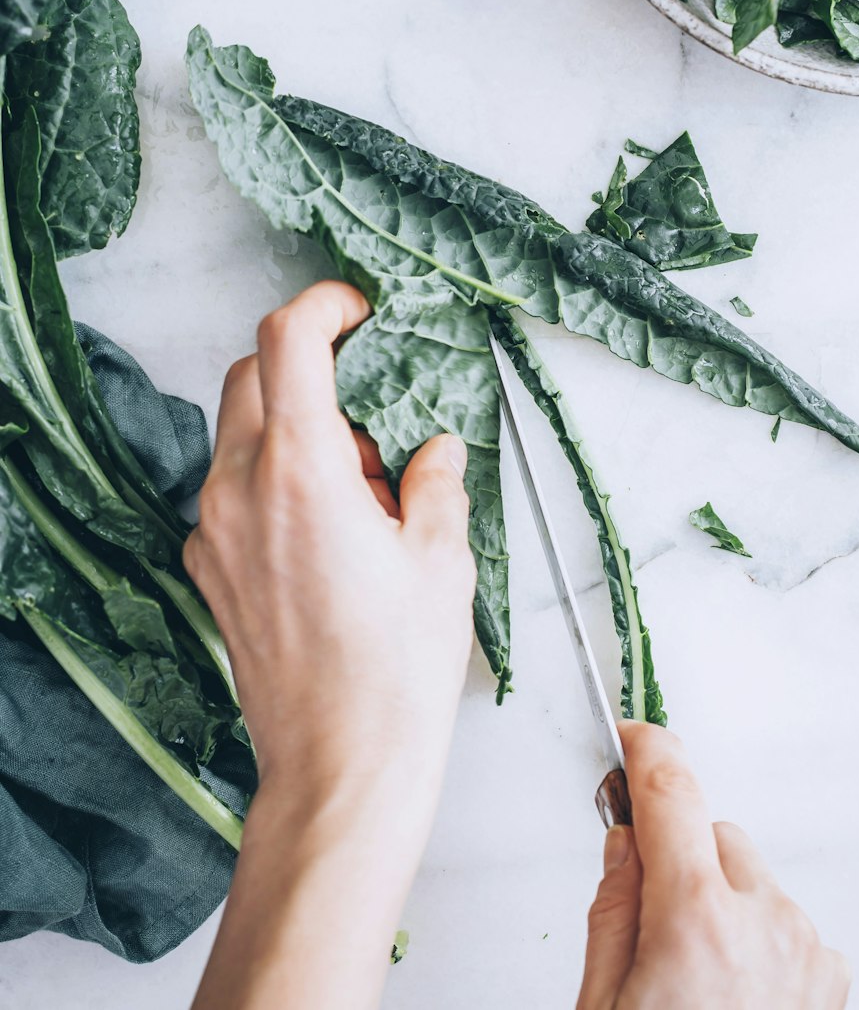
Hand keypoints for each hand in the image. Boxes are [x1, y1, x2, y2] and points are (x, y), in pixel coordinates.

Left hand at [186, 282, 475, 1009]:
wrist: (339, 762)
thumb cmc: (395, 669)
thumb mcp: (442, 558)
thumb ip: (435, 480)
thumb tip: (432, 449)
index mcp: (303, 470)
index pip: (287, 340)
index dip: (323, 305)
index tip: (355, 310)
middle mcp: (241, 489)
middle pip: (251, 374)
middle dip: (308, 368)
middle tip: (370, 414)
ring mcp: (213, 528)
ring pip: (238, 431)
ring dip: (292, 426)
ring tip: (358, 489)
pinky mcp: (206, 565)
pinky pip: (231, 487)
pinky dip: (272, 477)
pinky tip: (326, 531)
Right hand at [578, 724, 849, 1009]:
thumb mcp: (603, 1004)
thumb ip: (613, 913)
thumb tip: (627, 846)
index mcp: (697, 922)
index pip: (671, 793)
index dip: (647, 752)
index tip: (632, 737)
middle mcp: (764, 923)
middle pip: (714, 837)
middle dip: (680, 862)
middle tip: (653, 929)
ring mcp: (805, 949)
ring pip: (752, 879)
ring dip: (723, 904)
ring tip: (698, 977)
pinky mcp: (830, 975)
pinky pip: (784, 922)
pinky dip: (759, 941)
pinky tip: (736, 991)